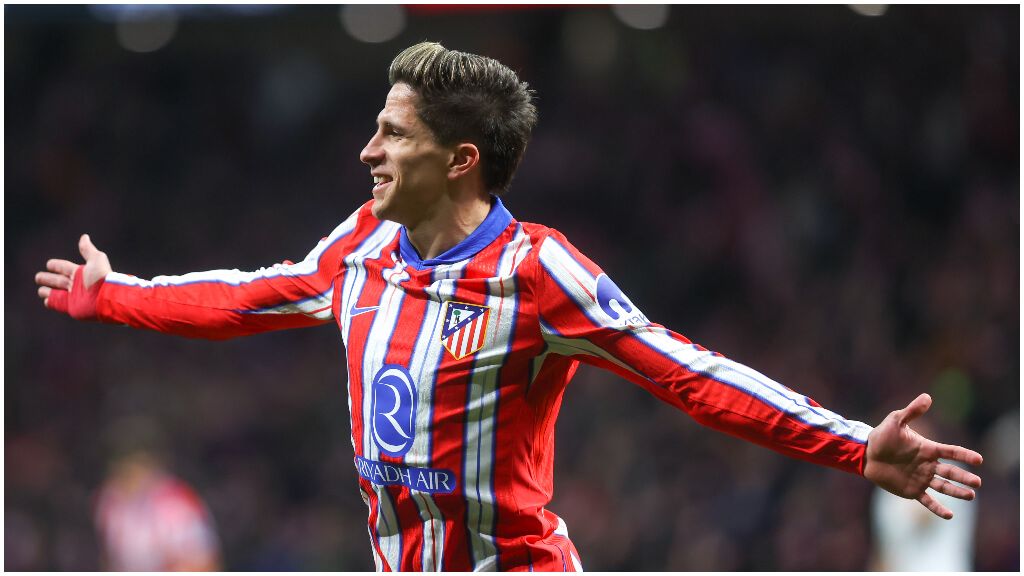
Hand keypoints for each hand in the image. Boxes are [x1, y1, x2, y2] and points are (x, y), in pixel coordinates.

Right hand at [35, 234, 112, 319]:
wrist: (107, 297)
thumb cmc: (102, 278)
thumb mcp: (96, 259)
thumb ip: (87, 249)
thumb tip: (84, 236)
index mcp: (80, 272)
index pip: (63, 267)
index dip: (56, 265)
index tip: (49, 264)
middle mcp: (75, 284)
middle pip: (57, 280)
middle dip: (47, 278)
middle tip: (38, 277)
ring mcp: (72, 296)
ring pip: (54, 292)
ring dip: (46, 291)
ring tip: (41, 290)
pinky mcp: (70, 307)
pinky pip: (57, 304)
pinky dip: (50, 301)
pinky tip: (46, 299)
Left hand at [864, 393, 982, 518]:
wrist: (866, 454)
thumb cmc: (881, 436)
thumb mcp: (896, 421)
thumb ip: (912, 411)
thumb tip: (927, 397)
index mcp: (928, 449)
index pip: (951, 452)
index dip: (964, 455)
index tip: (978, 460)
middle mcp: (928, 465)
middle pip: (951, 472)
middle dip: (964, 477)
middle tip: (977, 482)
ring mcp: (921, 478)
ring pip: (944, 486)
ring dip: (957, 492)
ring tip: (970, 495)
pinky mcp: (912, 491)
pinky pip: (928, 501)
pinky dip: (938, 508)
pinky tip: (949, 515)